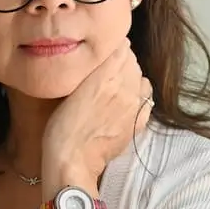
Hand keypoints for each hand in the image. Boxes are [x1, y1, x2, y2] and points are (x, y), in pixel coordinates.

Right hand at [41, 40, 152, 199]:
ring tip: (115, 84)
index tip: (101, 50)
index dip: (112, 47)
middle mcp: (125, 88)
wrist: (73, 161)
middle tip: (105, 67)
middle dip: (122, 61)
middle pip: (132, 62)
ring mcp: (134, 107)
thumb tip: (110, 51)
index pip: (122, 48)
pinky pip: (147, 99)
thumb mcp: (71, 91)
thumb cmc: (62, 126)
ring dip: (131, 77)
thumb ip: (92, 70)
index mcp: (106, 76)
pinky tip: (127, 100)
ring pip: (141, 79)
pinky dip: (139, 95)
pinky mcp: (138, 122)